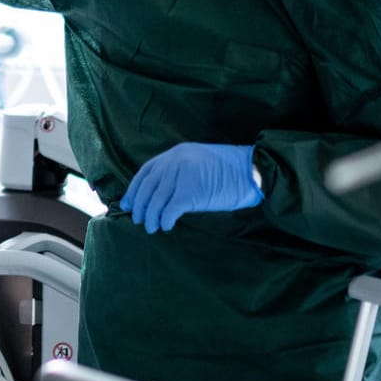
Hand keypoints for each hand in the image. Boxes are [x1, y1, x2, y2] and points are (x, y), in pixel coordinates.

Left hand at [120, 142, 262, 232]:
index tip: (127, 204)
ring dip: (151, 217)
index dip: (134, 190)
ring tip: (151, 228)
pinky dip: (165, 220)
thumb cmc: (229, 171)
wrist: (253, 171)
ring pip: (156, 200)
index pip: (146, 172)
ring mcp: (183, 175)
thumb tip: (158, 196)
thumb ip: (178, 172)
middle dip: (140, 206)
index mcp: (176, 153)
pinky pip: (170, 210)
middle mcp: (176, 161)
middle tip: (138, 220)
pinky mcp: (192, 191)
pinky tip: (167, 226)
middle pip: (148, 188)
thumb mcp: (199, 162)